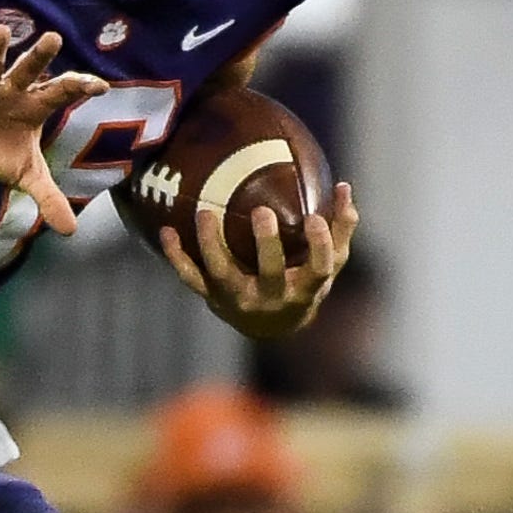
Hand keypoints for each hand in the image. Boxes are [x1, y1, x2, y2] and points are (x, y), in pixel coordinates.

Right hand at [0, 30, 105, 234]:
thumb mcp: (22, 174)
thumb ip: (47, 196)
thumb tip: (71, 232)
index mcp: (33, 105)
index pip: (61, 92)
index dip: (79, 87)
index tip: (99, 86)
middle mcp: (10, 90)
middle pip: (28, 71)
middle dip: (39, 56)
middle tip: (53, 38)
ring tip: (0, 31)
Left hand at [156, 180, 357, 337]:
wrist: (270, 325)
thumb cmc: (303, 283)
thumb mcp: (328, 264)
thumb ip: (340, 228)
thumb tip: (346, 186)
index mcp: (304, 289)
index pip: (318, 269)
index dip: (319, 246)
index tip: (316, 218)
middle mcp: (271, 298)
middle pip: (270, 272)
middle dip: (267, 244)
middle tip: (264, 212)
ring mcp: (238, 299)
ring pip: (222, 274)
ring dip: (211, 244)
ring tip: (205, 213)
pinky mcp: (212, 297)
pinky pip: (190, 277)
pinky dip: (176, 255)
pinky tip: (167, 230)